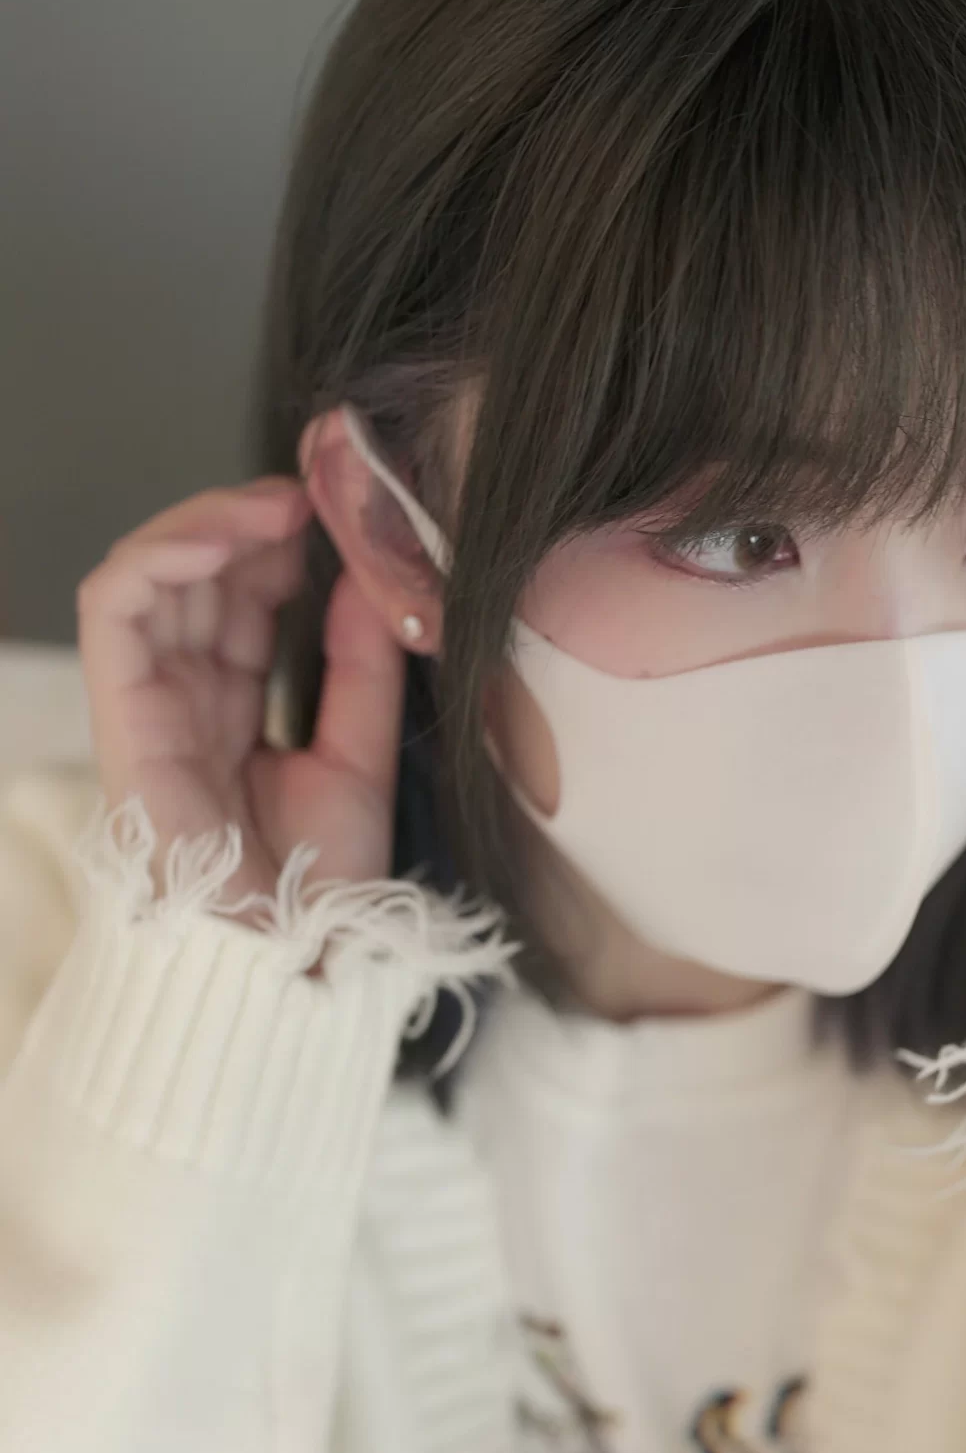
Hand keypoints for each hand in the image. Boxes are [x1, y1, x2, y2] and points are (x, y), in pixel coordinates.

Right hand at [76, 476, 407, 919]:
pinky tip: (224, 538)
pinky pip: (114, 606)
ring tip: (275, 508)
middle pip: (194, 577)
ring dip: (206, 523)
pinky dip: (161, 554)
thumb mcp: (360, 754)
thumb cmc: (322, 880)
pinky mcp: (122, 712)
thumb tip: (365, 576)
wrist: (292, 955)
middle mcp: (184, 698)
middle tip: (310, 498)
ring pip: (148, 573)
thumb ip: (359, 667)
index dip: (276, 546)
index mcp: (232, 709)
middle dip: (245, 523)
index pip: (238, 599)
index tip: (334, 514)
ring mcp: (148, 702)